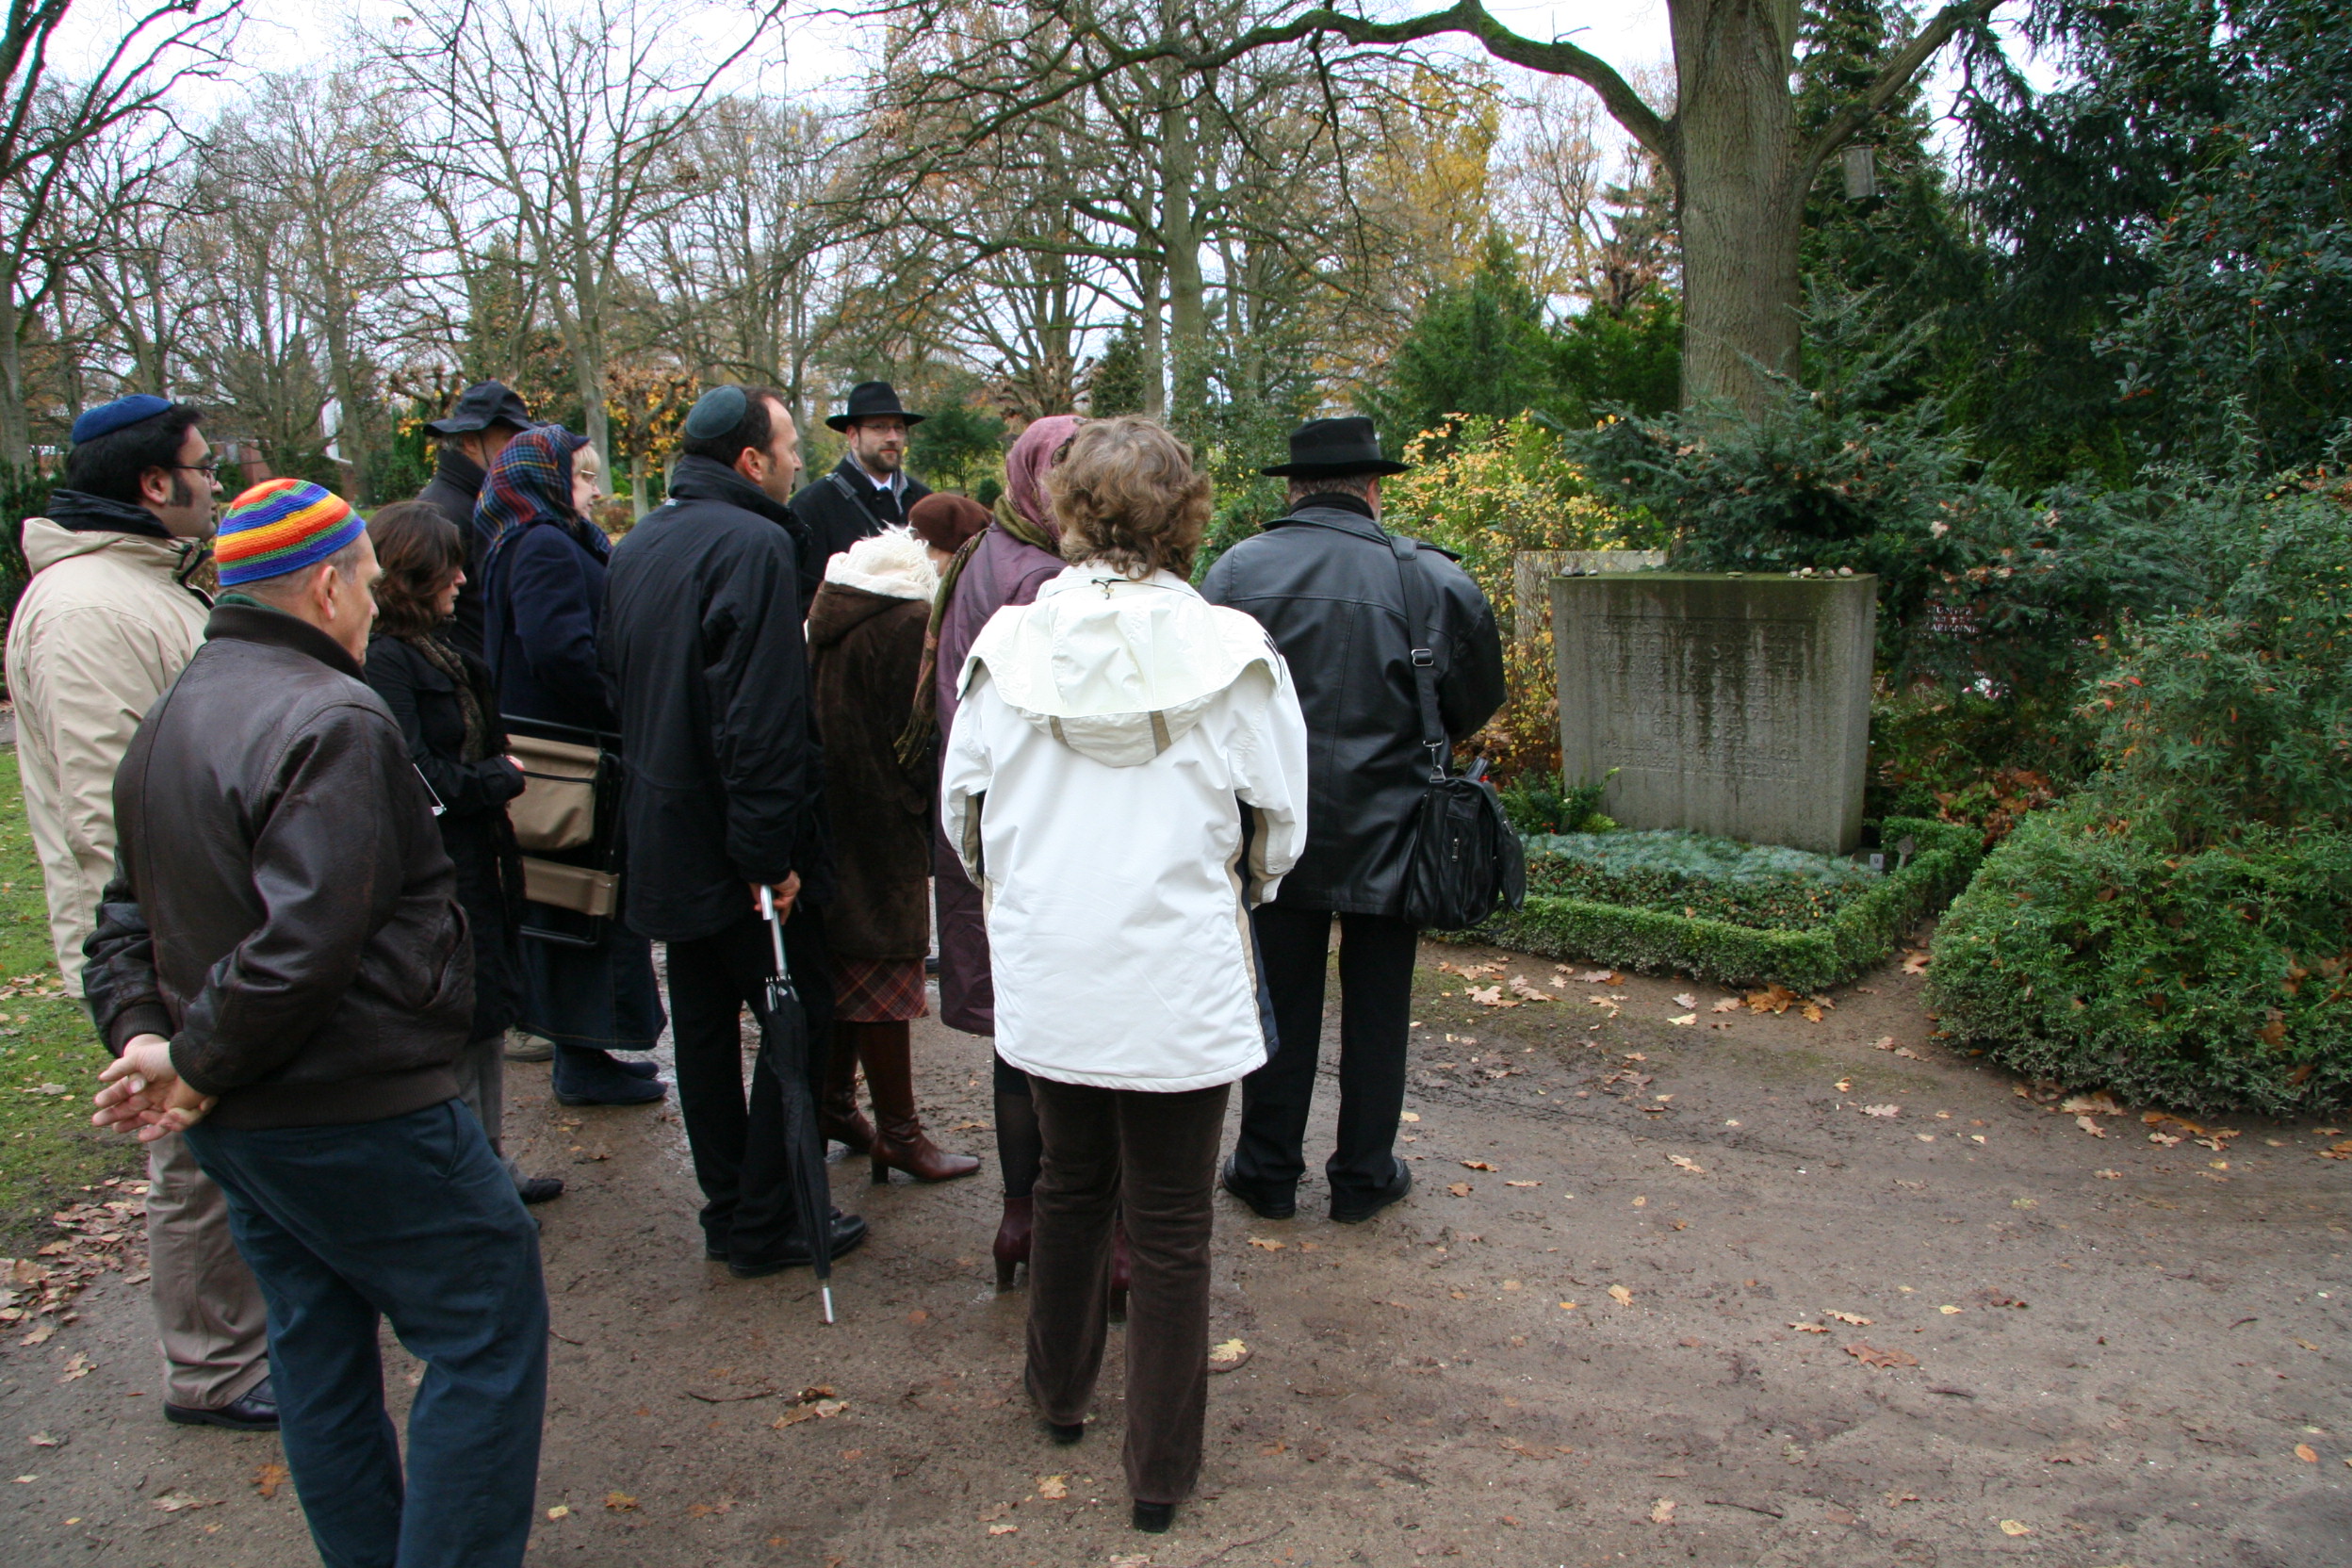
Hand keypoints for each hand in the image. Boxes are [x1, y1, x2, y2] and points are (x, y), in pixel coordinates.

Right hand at [93, 1034, 214, 1140]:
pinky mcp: (183, 1112)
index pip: (122, 1094)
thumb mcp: (139, 1059)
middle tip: (96, 1122)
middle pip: (132, 1111)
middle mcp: (155, 1095)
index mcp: (144, 1083)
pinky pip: (171, 1126)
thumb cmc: (167, 1058)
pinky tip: (152, 1129)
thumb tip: (101, 1077)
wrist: (194, 1063)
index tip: (97, 1103)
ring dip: (136, 1125)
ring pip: (151, 1122)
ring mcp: (169, 1105)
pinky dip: (163, 1127)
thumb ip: (120, 1068)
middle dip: (115, 1117)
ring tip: (121, 1129)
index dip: (109, 1099)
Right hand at [750, 870, 802, 921]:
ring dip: (775, 909)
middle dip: (784, 912)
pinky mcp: (793, 888)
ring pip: (785, 902)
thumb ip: (760, 897)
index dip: (780, 904)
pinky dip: (776, 905)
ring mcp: (793, 884)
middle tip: (781, 922)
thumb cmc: (760, 870)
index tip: (779, 913)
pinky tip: (769, 905)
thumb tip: (759, 906)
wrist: (763, 864)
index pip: (784, 893)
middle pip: (788, 900)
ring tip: (767, 914)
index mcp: (783, 878)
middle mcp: (790, 881)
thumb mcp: (758, 886)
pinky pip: (784, 902)